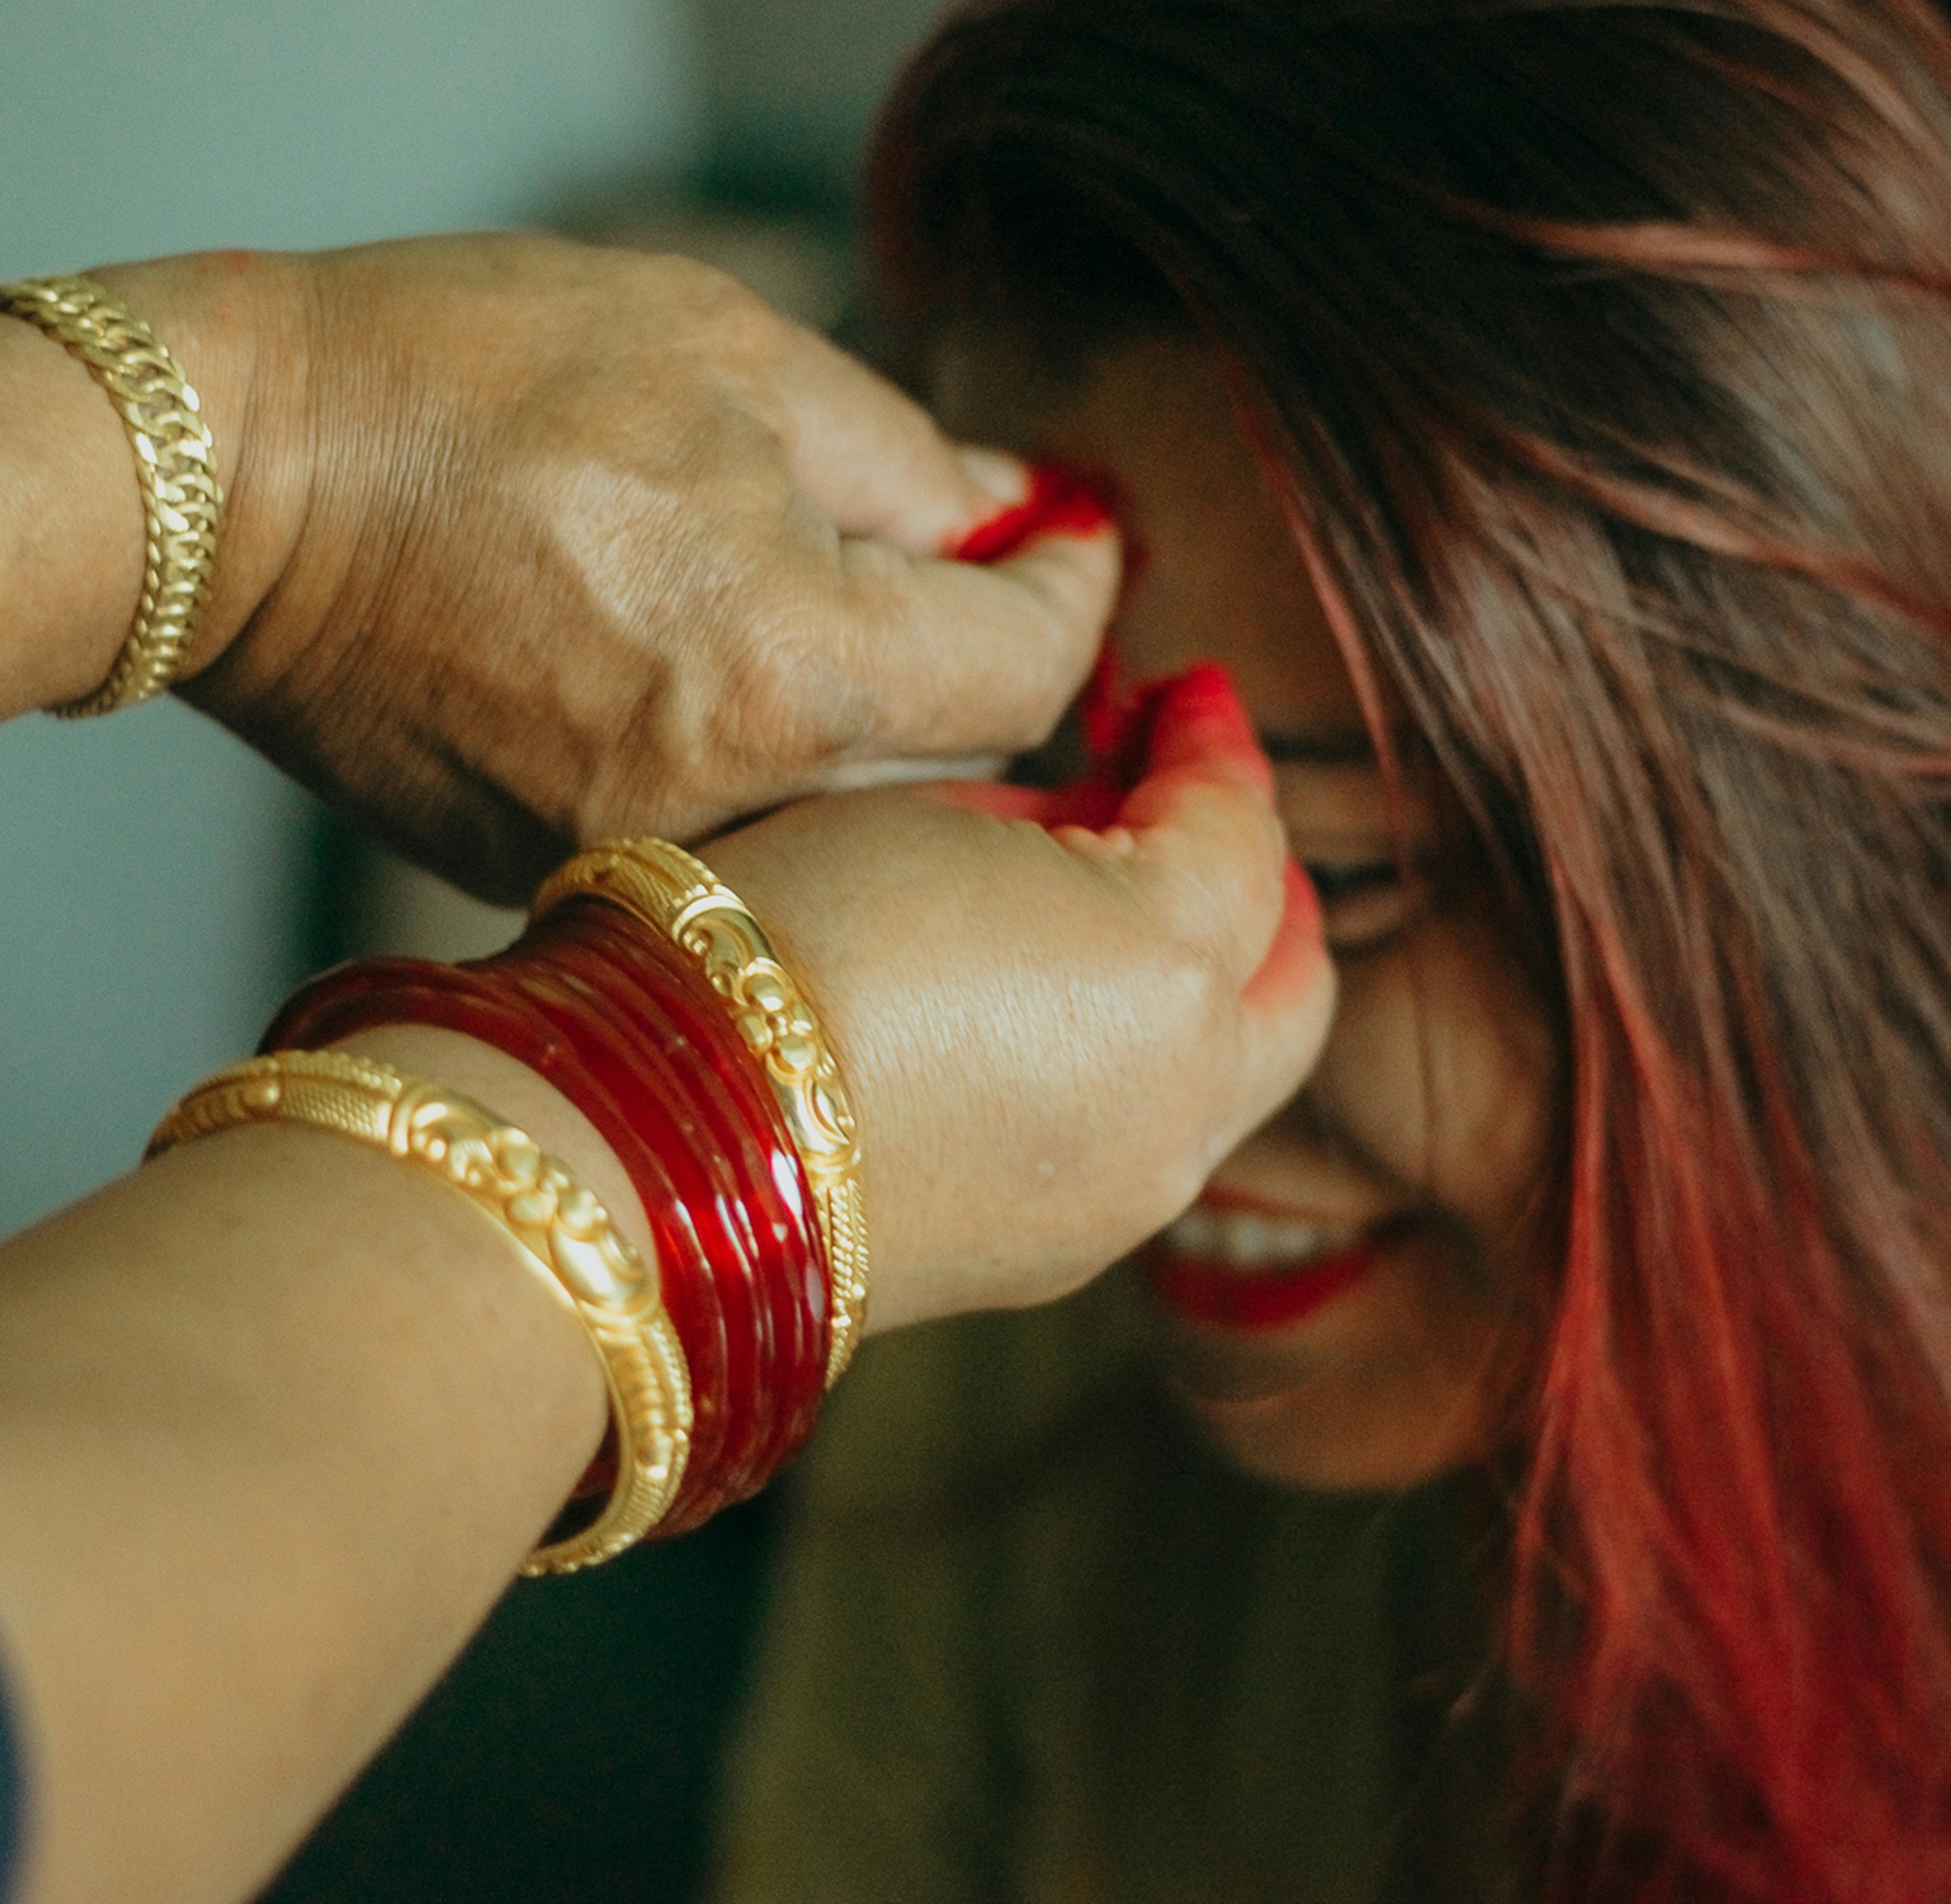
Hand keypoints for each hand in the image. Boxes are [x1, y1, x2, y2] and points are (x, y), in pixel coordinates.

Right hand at [105, 235, 1118, 901]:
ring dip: (885, 736)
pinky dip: (757, 775)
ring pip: (843, 825)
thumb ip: (906, 456)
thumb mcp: (720, 351)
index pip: (1028, 672)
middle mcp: (725, 809)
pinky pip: (718, 845)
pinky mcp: (543, 880)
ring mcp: (625, 867)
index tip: (1071, 530)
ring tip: (871, 631)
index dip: (1074, 588)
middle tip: (1001, 579)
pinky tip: (722, 685)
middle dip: (997, 671)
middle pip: (956, 769)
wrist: (215, 489)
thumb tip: (1016, 512)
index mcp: (791, 668)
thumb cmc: (456, 381)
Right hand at [698, 668, 1336, 1327]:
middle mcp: (1187, 1099)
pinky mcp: (1064, 1256)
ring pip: (1232, 1072)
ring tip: (1113, 907)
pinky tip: (1050, 1011)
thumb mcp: (936, 818)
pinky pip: (1150, 1136)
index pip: (1240, 828)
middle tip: (1200, 809)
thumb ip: (1063, 817)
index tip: (1185, 695)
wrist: (659, 1145)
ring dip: (1208, 983)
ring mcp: (1131, 1196)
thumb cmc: (775, 942)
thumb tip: (1105, 820)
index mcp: (1170, 964)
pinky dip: (1140, 1060)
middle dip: (1263, 884)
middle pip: (1291, 979)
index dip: (1213, 745)